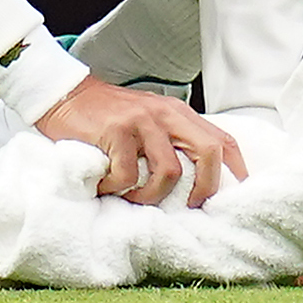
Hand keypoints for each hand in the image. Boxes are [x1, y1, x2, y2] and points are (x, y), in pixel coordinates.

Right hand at [33, 74, 249, 206]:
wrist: (65, 94)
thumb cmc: (107, 116)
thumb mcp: (148, 120)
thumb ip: (171, 141)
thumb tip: (194, 183)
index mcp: (179, 113)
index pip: (222, 139)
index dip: (237, 170)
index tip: (236, 197)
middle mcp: (166, 113)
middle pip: (208, 152)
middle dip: (206, 188)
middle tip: (190, 207)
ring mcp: (142, 120)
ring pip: (170, 173)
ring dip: (151, 196)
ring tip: (132, 196)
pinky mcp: (117, 130)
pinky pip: (129, 175)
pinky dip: (117, 187)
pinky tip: (105, 182)